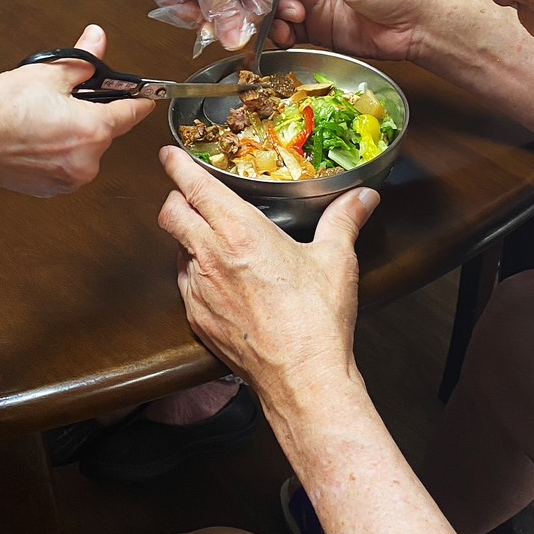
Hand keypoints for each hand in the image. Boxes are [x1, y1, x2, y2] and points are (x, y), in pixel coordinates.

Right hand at [0, 25, 152, 195]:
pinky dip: (58, 153)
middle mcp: (87, 161)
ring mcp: (69, 179)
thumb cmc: (0, 110)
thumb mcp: (47, 73)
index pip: (131, 113)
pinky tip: (36, 138)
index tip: (145, 95)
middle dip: (91, 114)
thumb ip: (83, 60)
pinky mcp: (52, 189)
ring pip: (85, 149)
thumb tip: (97, 40)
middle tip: (63, 100)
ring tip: (43, 120)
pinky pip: (67, 166)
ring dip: (74, 135)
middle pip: (105, 131)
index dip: (137, 99)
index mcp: (93, 131)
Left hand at [157, 145, 377, 410]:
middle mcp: (210, 257)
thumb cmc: (316, 319)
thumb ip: (344, 219)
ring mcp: (198, 290)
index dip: (177, 166)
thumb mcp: (336, 260)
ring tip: (210, 238)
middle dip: (175, 198)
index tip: (171, 154)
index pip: (194, 187)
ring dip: (186, 237)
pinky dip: (194, 273)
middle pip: (170, 213)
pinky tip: (217, 278)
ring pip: (175, 249)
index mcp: (240, 232)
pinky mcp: (196, 319)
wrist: (301, 378)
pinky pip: (184, 284)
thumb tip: (363, 196)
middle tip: (188, 194)